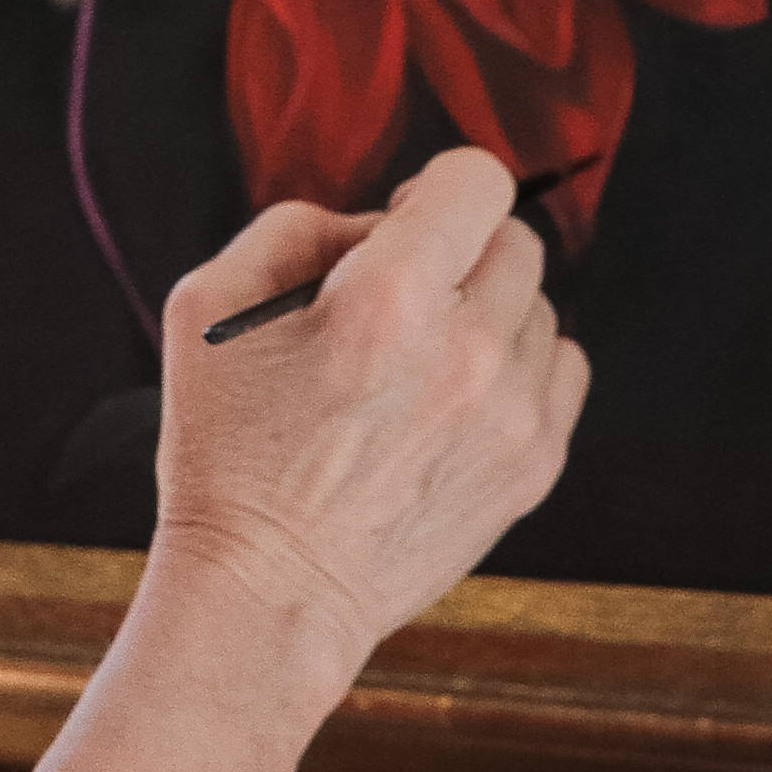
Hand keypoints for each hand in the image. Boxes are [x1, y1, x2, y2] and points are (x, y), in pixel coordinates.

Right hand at [145, 147, 587, 691]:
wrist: (270, 590)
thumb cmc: (228, 453)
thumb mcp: (209, 308)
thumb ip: (295, 228)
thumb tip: (376, 223)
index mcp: (387, 298)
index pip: (476, 180)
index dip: (436, 188)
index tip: (406, 223)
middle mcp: (467, 349)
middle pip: (515, 240)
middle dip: (459, 252)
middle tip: (400, 301)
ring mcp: (513, 412)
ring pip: (539, 307)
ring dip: (488, 314)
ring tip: (419, 365)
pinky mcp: (536, 465)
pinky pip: (562, 370)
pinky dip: (519, 369)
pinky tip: (457, 399)